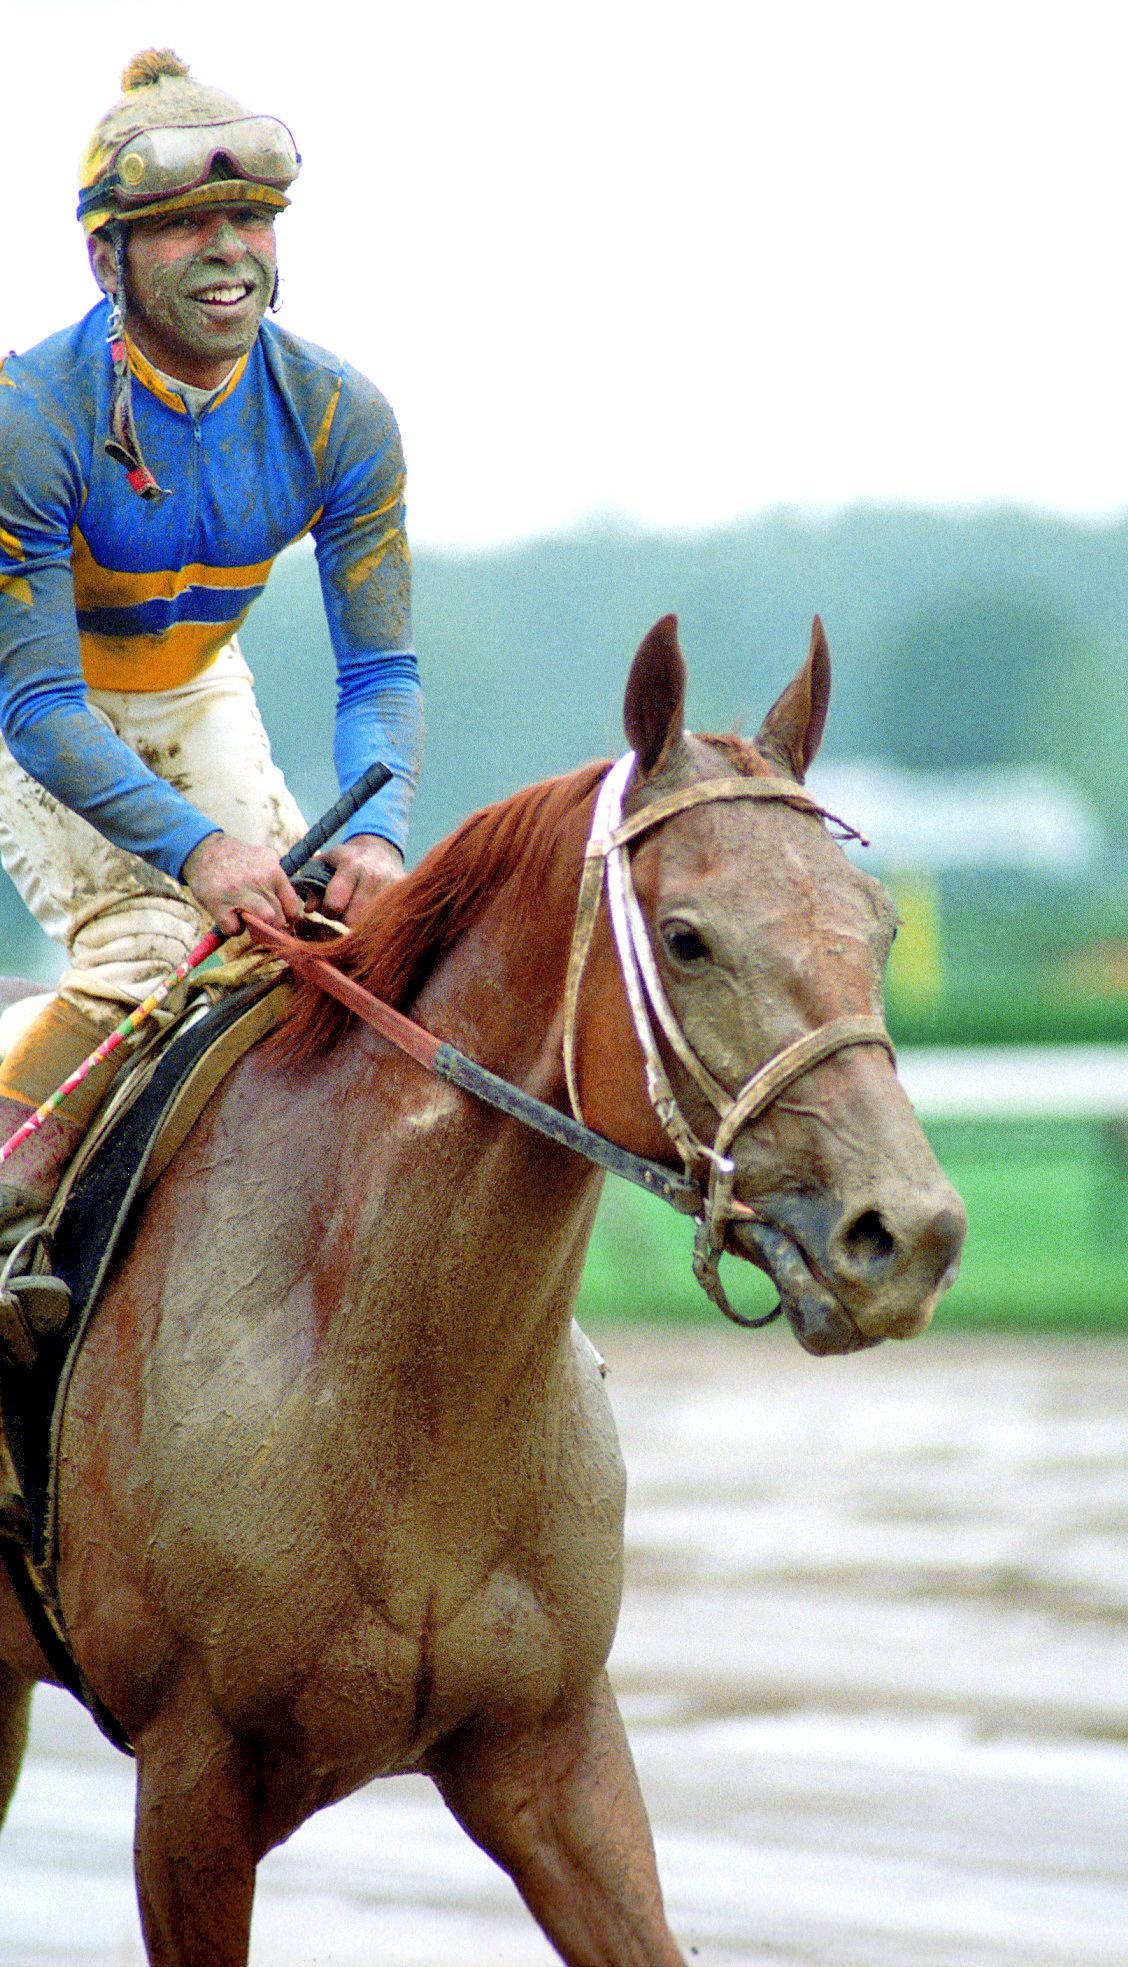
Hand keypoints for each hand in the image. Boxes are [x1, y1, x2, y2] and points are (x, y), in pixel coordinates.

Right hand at [181, 831, 304, 936]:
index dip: (287, 917)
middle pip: (278, 918)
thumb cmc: (239, 862)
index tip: (279, 917)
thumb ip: (278, 884)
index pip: (293, 907)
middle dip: (270, 923)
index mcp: (273, 870)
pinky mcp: (218, 903)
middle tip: (258, 916)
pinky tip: (228, 914)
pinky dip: (232, 927)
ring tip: (246, 916)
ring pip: (263, 923)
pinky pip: (235, 930)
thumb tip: (293, 915)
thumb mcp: (264, 861)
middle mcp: (259, 880)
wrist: (204, 851)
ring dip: (255, 926)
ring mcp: (238, 891)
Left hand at [321, 835, 403, 926]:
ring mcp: (391, 887)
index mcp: (351, 866)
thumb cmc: (348, 859)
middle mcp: (373, 877)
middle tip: (344, 915)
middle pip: (352, 921)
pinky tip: (372, 914)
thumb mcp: (326, 864)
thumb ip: (312, 885)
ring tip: (358, 913)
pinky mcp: (403, 896)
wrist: (381, 850)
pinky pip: (386, 922)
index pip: (334, 905)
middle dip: (344, 922)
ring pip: (370, 925)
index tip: (329, 909)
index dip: (328, 912)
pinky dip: (377, 923)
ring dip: (360, 926)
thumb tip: (308, 910)